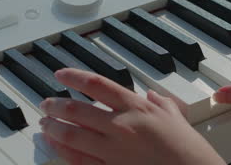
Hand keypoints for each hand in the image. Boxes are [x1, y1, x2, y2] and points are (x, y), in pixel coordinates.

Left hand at [40, 68, 225, 164]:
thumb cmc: (187, 148)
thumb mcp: (175, 116)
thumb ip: (160, 102)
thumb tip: (152, 95)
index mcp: (136, 108)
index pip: (97, 85)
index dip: (75, 77)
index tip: (61, 74)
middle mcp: (120, 126)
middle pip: (77, 110)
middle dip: (56, 105)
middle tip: (46, 103)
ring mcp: (113, 150)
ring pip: (72, 135)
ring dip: (53, 127)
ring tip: (44, 123)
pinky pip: (79, 160)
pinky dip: (62, 151)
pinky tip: (54, 145)